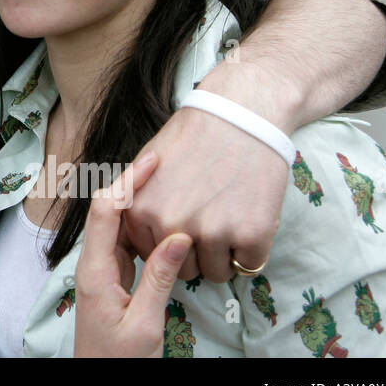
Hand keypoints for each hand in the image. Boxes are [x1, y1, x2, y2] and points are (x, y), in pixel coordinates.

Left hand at [74, 152, 192, 357]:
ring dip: (137, 201)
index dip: (127, 182)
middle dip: (131, 182)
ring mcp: (100, 271)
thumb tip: (179, 236)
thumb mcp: (145, 324)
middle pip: (107, 211)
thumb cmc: (120, 362)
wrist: (100, 384)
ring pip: (115, 225)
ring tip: (165, 179)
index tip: (154, 160)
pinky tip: (161, 216)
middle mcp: (92, 264)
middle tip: (162, 159)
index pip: (105, 211)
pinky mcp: (111, 279)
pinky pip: (123, 242)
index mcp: (94, 271)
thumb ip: (159, 280)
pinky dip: (141, 225)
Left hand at [124, 107, 286, 281]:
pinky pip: (249, 265)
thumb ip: (139, 202)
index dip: (168, 245)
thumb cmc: (195, 135)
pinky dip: (252, 249)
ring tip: (230, 217)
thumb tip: (133, 235)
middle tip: (211, 222)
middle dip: (196, 253)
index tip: (182, 229)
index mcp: (142, 210)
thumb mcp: (148, 164)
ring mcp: (213, 232)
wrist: (241, 112)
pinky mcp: (251, 234)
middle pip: (183, 270)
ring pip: (216, 272)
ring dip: (225, 254)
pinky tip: (250, 216)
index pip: (151, 255)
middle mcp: (172, 225)